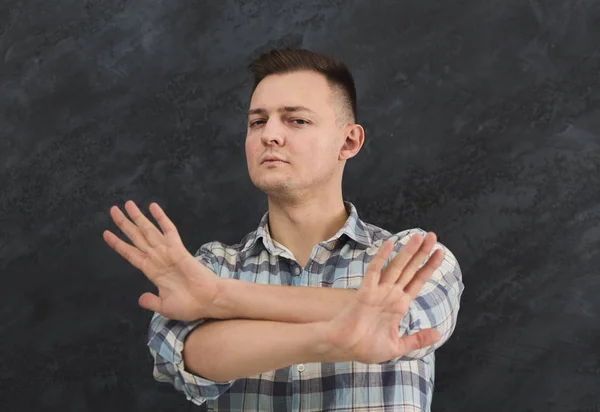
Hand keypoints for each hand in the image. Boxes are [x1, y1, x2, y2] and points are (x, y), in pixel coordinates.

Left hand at [103, 200, 220, 320]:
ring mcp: (167, 252)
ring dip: (137, 217)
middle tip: (113, 210)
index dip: (118, 244)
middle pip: (137, 237)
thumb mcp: (164, 307)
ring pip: (148, 231)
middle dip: (124, 224)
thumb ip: (151, 302)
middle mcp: (157, 258)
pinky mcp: (178, 249)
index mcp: (152, 271)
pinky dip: (160, 218)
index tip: (106, 233)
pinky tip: (153, 206)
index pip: (131, 254)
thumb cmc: (189, 305)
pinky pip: (168, 230)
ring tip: (126, 204)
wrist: (207, 301)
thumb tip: (141, 299)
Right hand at [323, 232, 443, 363]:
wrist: (345, 348)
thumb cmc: (366, 348)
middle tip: (433, 235)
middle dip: (422, 253)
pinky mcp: (366, 292)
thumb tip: (438, 333)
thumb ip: (417, 339)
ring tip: (419, 236)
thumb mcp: (397, 346)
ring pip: (396, 267)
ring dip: (408, 252)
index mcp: (399, 305)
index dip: (429, 267)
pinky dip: (381, 257)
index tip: (440, 253)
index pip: (417, 281)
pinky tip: (390, 244)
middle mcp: (391, 294)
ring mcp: (379, 291)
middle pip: (410, 269)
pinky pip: (374, 272)